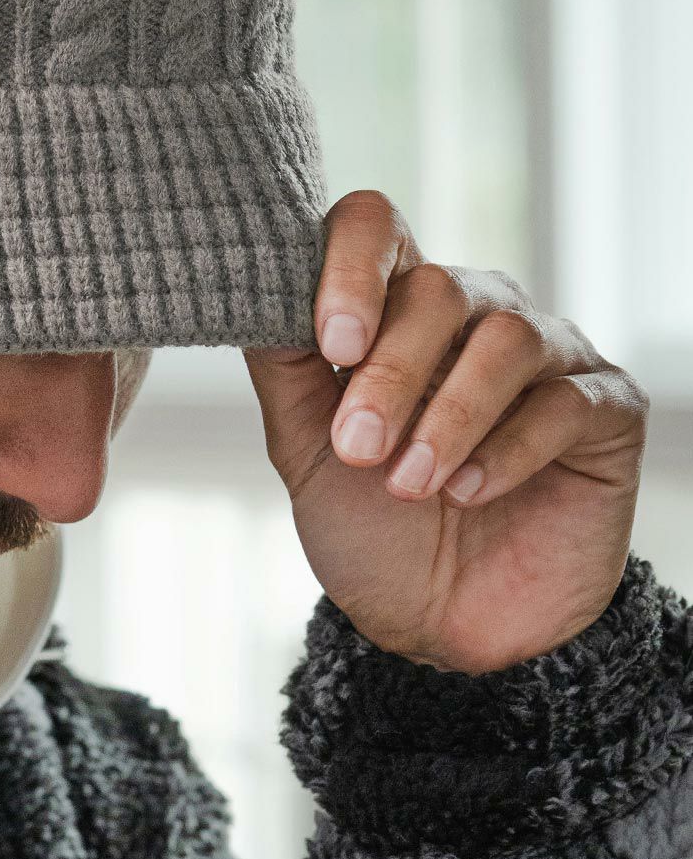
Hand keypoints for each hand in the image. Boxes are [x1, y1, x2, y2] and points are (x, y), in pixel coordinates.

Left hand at [242, 190, 648, 673]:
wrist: (445, 631)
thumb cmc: (373, 531)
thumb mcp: (305, 453)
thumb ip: (284, 369)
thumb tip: (253, 292)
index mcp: (395, 308)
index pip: (376, 228)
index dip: (350, 267)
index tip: (331, 343)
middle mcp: (476, 314)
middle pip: (438, 289)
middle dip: (389, 374)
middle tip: (358, 450)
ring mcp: (548, 355)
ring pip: (504, 339)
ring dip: (447, 417)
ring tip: (410, 485)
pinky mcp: (604, 409)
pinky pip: (562, 402)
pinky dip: (507, 450)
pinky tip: (468, 494)